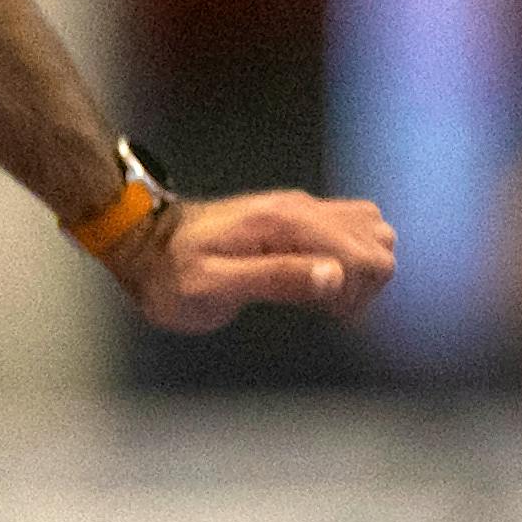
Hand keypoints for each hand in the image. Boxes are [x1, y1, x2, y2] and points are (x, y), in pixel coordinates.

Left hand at [107, 188, 395, 333]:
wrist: (141, 244)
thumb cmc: (170, 276)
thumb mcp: (213, 289)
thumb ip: (276, 280)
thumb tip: (335, 278)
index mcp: (287, 224)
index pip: (367, 254)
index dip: (358, 292)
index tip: (327, 313)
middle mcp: (301, 208)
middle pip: (379, 240)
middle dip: (365, 281)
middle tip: (324, 307)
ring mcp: (299, 208)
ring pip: (371, 229)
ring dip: (360, 267)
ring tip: (322, 295)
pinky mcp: (293, 216)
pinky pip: (348, 227)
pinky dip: (349, 256)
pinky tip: (316, 280)